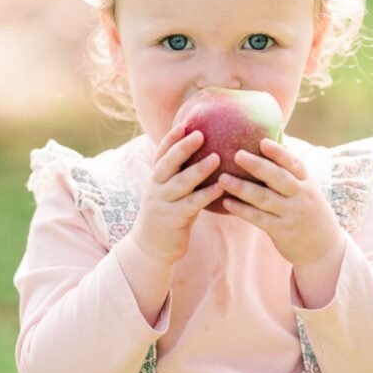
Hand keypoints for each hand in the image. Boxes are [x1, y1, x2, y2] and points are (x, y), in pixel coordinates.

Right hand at [132, 123, 225, 264]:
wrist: (151, 248)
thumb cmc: (170, 214)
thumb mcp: (171, 192)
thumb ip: (182, 175)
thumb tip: (208, 152)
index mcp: (155, 179)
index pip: (161, 154)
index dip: (171, 139)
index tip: (183, 123)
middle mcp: (155, 188)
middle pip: (167, 164)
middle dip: (182, 147)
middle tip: (200, 134)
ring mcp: (162, 204)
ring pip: (180, 183)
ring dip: (198, 170)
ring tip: (216, 157)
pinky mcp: (172, 219)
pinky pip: (191, 204)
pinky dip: (206, 194)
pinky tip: (221, 186)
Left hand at [218, 138, 343, 268]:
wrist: (323, 245)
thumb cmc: (307, 210)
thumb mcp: (306, 189)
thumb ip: (289, 173)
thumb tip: (264, 146)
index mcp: (306, 181)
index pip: (294, 163)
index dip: (279, 152)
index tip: (262, 142)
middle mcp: (301, 195)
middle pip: (278, 178)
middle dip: (257, 165)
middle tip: (237, 154)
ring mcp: (291, 213)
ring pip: (265, 198)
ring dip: (242, 188)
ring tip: (223, 178)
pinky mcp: (281, 230)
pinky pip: (259, 218)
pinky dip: (242, 210)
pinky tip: (226, 202)